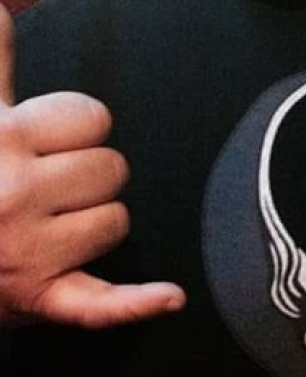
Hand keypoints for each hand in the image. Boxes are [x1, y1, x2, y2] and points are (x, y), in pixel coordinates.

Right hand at [0, 4, 184, 326]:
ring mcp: (28, 252)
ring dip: (94, 223)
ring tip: (47, 227)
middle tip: (43, 189)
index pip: (94, 118)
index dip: (76, 129)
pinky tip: (172, 296)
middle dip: (87, 176)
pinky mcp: (39, 299)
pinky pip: (98, 303)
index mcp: (1, 143)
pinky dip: (134, 302)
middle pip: (111, 168)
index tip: (45, 142)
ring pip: (117, 220)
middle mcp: (13, 195)